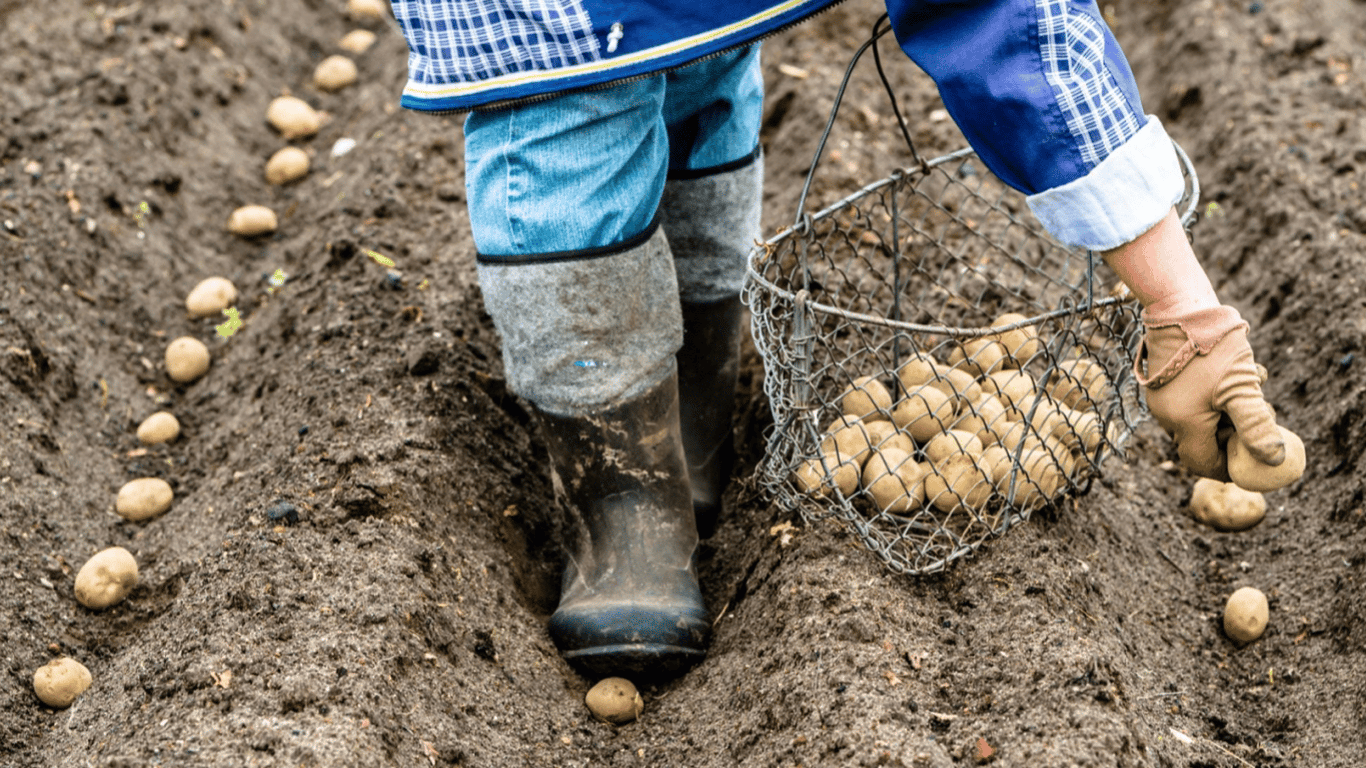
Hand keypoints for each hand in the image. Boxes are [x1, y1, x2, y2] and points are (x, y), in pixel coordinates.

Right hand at [1135, 304, 1284, 479]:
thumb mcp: (1242, 387)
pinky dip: (1216, 395)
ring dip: (1230, 409)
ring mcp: (1162, 397)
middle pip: (1202, 440)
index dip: (1229, 467)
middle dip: (1234, 433)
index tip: (1252, 460)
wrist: (1179, 306)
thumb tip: (1274, 458)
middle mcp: (1166, 415)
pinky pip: (1191, 399)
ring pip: (1200, 418)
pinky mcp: (1164, 380)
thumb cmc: (1212, 348)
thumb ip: (1256, 426)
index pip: (1203, 463)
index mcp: (1183, 423)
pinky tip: (1236, 371)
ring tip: (1253, 384)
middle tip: (1261, 416)